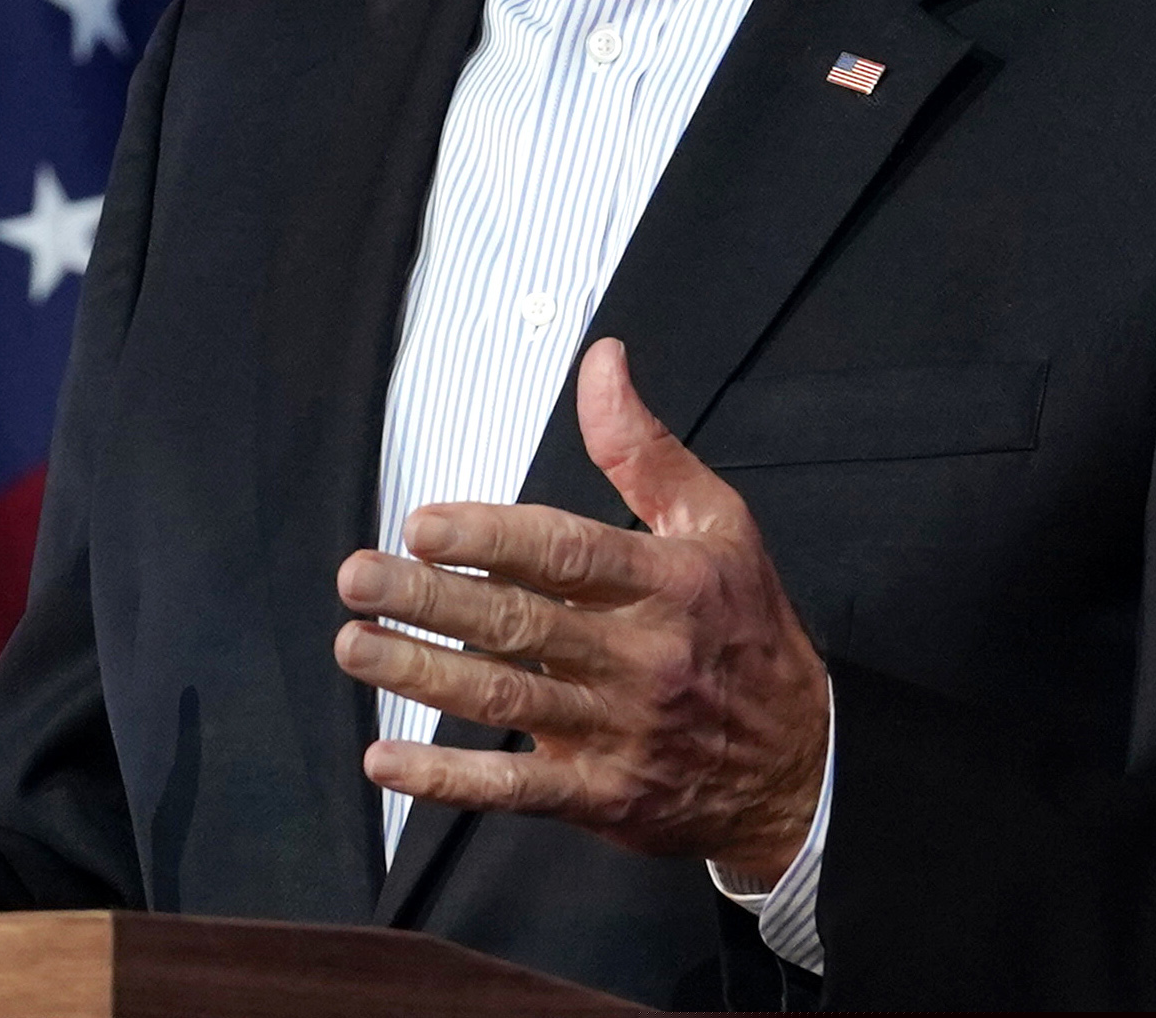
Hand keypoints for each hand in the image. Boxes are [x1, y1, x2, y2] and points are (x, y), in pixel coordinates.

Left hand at [334, 337, 827, 886]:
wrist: (800, 768)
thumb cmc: (747, 631)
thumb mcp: (718, 525)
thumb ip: (643, 448)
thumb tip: (601, 361)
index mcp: (667, 584)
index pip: (567, 554)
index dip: (490, 538)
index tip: (421, 525)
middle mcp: (639, 657)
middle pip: (521, 625)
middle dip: (431, 600)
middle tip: (359, 578)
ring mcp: (618, 732)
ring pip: (505, 702)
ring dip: (422, 676)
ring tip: (354, 647)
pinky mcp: (600, 795)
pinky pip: (513, 791)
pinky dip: (446, 780)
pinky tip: (385, 760)